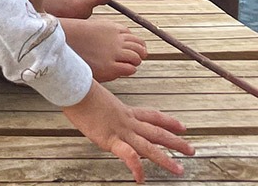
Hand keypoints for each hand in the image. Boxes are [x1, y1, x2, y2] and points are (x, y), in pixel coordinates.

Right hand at [63, 81, 192, 182]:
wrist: (74, 87)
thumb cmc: (79, 87)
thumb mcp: (95, 93)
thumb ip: (100, 100)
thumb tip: (94, 100)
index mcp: (124, 110)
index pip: (151, 115)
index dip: (167, 121)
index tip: (182, 126)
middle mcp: (127, 121)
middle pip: (156, 132)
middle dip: (175, 141)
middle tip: (191, 149)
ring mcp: (121, 130)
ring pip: (149, 146)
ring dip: (165, 158)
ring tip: (179, 169)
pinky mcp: (111, 139)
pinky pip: (128, 156)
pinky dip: (136, 167)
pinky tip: (140, 179)